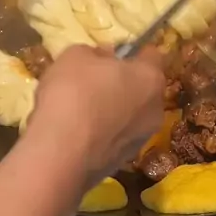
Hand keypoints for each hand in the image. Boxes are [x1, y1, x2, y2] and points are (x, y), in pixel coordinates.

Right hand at [28, 45, 164, 188]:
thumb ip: (95, 52)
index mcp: (151, 78)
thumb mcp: (75, 56)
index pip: (152, 55)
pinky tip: (75, 133)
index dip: (133, 52)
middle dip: (122, 83)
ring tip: (79, 110)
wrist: (59, 157)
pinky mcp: (121, 163)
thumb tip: (106, 57)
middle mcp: (155, 109)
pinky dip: (101, 133)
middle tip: (93, 81)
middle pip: (142, 88)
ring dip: (112, 110)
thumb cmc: (73, 95)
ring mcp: (141, 140)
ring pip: (129, 115)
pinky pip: (114, 138)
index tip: (112, 53)